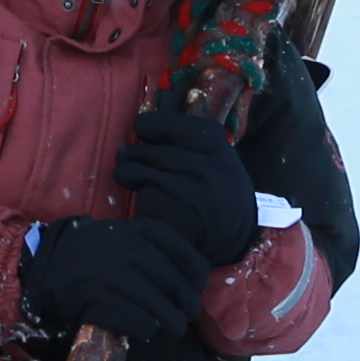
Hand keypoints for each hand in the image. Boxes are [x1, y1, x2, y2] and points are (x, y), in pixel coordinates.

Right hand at [20, 212, 205, 345]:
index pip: (193, 264)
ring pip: (164, 313)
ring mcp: (115, 275)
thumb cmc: (102, 252)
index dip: (198, 285)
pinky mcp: (100, 301)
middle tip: (180, 317)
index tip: (192, 292)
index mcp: (146, 231)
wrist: (53, 261)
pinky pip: (142, 326)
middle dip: (185, 311)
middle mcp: (133, 250)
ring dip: (170, 326)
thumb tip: (195, 286)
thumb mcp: (132, 236)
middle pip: (180, 293)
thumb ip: (163, 251)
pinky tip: (140, 327)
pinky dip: (146, 331)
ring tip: (167, 328)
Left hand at [115, 102, 260, 270]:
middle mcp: (213, 170)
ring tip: (132, 179)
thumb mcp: (211, 155)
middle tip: (126, 159)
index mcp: (218, 146)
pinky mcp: (188, 225)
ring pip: (145, 176)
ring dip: (133, 178)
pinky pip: (147, 201)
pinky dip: (144, 203)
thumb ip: (182, 137)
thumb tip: (138, 125)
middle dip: (132, 155)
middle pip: (152, 152)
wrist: (233, 236)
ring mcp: (202, 199)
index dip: (148, 125)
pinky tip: (152, 206)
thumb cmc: (212, 187)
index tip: (141, 131)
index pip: (170, 124)